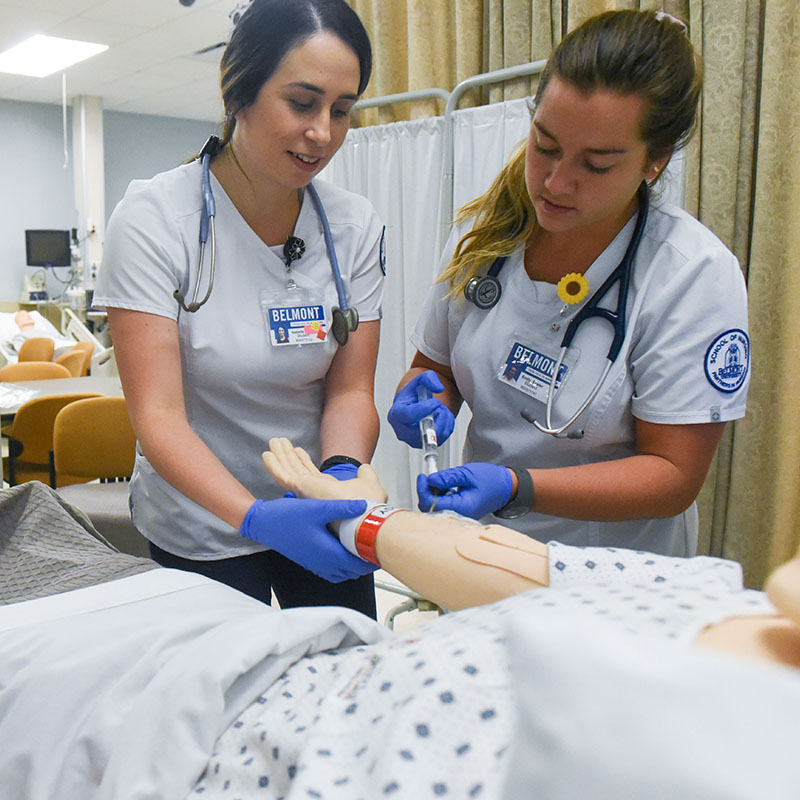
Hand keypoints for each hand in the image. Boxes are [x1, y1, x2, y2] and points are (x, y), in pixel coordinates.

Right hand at [240, 497, 375, 581]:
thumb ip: (343, 507)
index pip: (359, 563)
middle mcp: (324, 564)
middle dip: (366, 561)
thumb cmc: (288, 517)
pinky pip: (334, 569)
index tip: (383, 548)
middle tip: (377, 548)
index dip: (373, 558)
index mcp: (329, 553)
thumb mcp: (318, 507)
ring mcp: (317, 565)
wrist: (265, 524)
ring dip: (354, 562)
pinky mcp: (312, 562)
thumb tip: (365, 506)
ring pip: (344, 571)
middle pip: (353, 570)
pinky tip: (345, 547)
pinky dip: (343, 562)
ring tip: (364, 548)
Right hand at [262, 438, 387, 501]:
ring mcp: (305, 492)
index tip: (297, 452)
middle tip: (280, 443)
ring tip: (274, 441)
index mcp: (327, 492)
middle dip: (288, 456)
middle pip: (296, 470)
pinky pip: (283, 475)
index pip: (311, 474)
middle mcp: (313, 493)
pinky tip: (268, 454)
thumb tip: (364, 468)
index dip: (303, 462)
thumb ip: (364, 475)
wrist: (363, 517)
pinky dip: (275, 464)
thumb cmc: (367, 506)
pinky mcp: (301, 489)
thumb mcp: (368, 484)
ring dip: (281, 455)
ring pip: (289, 470)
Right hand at [387, 370, 454, 447]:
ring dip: (444, 419)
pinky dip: (448, 424)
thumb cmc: (415, 394)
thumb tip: (438, 388)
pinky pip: (443, 437)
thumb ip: (429, 378)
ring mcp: (414, 440)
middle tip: (440, 405)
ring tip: (440, 409)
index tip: (436, 402)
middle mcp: (403, 431)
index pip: (408, 416)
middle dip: (437, 417)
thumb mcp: (420, 380)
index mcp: (396, 414)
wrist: (417, 404)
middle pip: (422, 431)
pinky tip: (442, 415)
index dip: (424, 409)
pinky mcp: (427, 444)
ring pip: (436, 436)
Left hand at [416, 462, 512, 518]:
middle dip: (426, 492)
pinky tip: (444, 487)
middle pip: (430, 509)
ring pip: (434, 508)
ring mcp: (458, 515)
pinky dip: (439, 496)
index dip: (423, 490)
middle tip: (429, 477)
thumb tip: (430, 480)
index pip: (432, 504)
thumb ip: (447, 477)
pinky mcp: (457, 512)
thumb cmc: (491, 481)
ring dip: (432, 493)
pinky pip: (441, 507)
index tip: (423, 477)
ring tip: (440, 480)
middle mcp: (459, 515)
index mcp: (462, 507)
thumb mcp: (468, 473)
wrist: (505, 487)